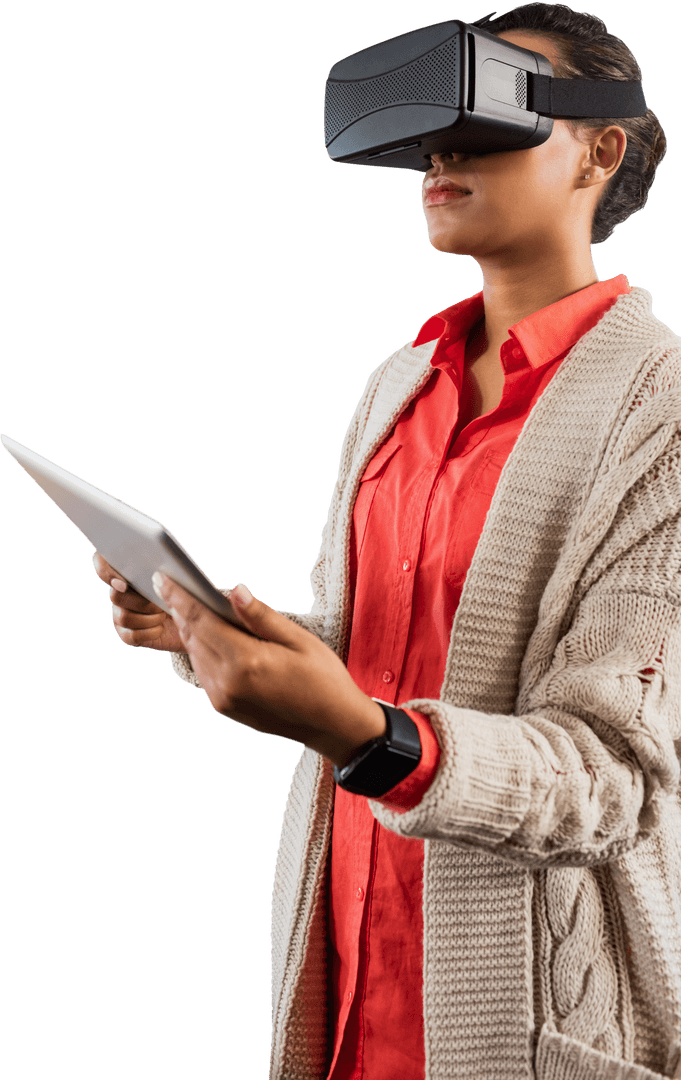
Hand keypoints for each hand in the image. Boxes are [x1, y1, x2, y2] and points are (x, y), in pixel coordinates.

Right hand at [92, 552, 185, 652]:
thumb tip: (158, 575)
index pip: (102, 563)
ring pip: (123, 617)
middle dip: (141, 601)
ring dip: (148, 618)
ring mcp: (120, 614)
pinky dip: (150, 632)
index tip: (123, 583)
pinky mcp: (126, 634)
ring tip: (164, 615)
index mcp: (128, 571)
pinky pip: (131, 635)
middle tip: (162, 602)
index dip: (105, 571)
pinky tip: (161, 628)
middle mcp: (119, 592)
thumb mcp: (178, 579)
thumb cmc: (184, 593)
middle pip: (115, 595)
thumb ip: (164, 572)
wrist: (190, 620)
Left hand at [152, 573, 386, 768]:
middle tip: (174, 585)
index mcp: (246, 662)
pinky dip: (203, 650)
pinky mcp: (223, 707)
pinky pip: (203, 671)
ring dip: (192, 630)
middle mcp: (227, 683)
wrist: (331, 724)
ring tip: (193, 607)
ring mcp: (222, 698)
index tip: (162, 578)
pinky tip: (212, 637)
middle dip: (182, 610)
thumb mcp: (298, 638)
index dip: (179, 597)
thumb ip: (260, 615)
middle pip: (192, 636)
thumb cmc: (322, 677)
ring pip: (195, 654)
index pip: (201, 620)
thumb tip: (234, 590)